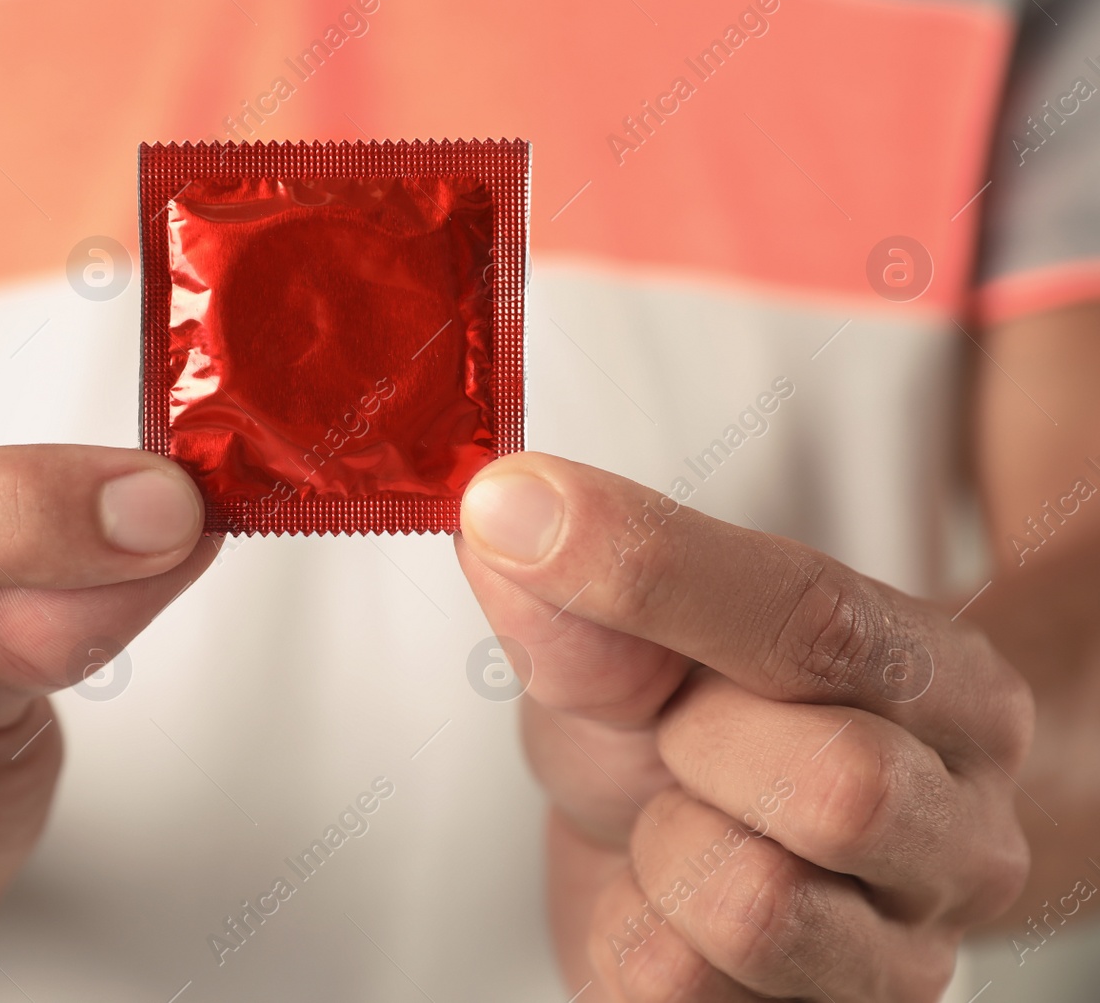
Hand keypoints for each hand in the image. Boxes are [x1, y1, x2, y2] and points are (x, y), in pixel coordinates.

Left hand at [456, 452, 1033, 1001]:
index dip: (652, 567)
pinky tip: (662, 899)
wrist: (706, 871)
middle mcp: (960, 824)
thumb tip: (510, 520)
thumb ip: (589, 606)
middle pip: (841, 785)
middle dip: (699, 747)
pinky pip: (678, 983)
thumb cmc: (693, 742)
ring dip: (663, 849)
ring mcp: (906, 951)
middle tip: (677, 734)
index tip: (519, 514)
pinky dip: (631, 928)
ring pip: (758, 903)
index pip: (818, 617)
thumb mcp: (634, 650)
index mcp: (941, 683)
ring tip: (674, 821)